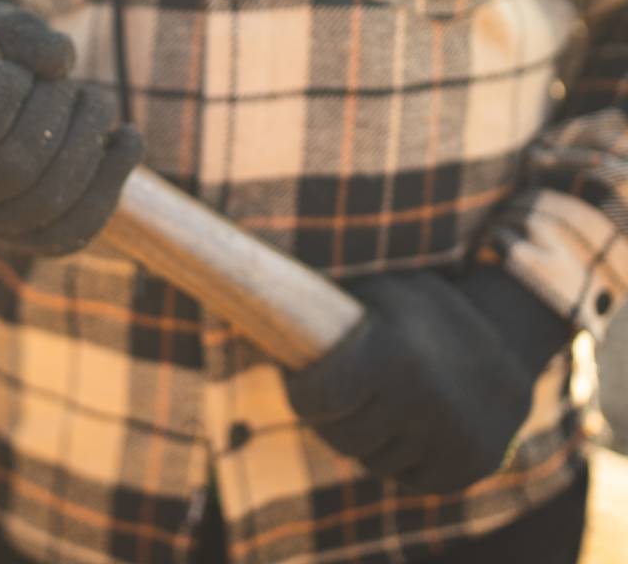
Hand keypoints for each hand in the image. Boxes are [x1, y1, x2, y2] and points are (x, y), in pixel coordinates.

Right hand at [0, 0, 142, 255]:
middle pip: (13, 170)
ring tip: (94, 100)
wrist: (7, 106)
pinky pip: (81, 226)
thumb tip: (60, 61)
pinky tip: (127, 137)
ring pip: (51, 200)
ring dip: (87, 138)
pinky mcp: (39, 240)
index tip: (15, 71)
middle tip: (64, 83)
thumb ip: (22, 35)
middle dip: (52, 113)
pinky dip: (115, 178)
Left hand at [283, 267, 570, 492]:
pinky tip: (414, 421)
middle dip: (332, 415)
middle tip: (341, 389)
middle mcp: (427, 403)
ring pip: (373, 459)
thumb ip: (327, 300)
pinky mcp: (470, 467)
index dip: (301, 391)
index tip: (300, 378)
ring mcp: (453, 440)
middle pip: (341, 435)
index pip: (315, 400)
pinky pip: (407, 477)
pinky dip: (402, 455)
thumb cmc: (422, 306)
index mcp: (395, 356)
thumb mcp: (379, 287)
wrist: (512, 334)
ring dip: (368, 435)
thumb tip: (252, 298)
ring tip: (384, 398)